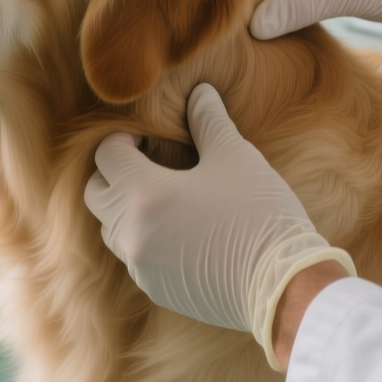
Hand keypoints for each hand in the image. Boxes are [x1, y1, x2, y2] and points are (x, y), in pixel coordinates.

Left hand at [84, 84, 355, 368]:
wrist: (285, 287)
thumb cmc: (260, 215)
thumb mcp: (236, 157)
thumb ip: (208, 121)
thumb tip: (199, 92)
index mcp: (142, 195)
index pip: (106, 155)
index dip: (125, 138)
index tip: (150, 137)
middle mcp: (130, 234)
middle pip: (96, 193)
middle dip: (115, 172)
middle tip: (150, 161)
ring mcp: (140, 266)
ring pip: (110, 228)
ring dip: (125, 207)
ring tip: (165, 194)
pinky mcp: (156, 288)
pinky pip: (133, 255)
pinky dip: (143, 237)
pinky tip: (180, 228)